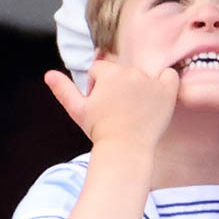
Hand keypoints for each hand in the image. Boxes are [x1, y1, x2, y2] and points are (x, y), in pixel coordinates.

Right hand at [44, 59, 178, 150]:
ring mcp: (151, 81)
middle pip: (122, 71)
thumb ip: (64, 90)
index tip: (100, 103)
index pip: (101, 69)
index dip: (97, 85)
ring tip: (134, 109)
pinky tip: (156, 97)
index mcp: (109, 73)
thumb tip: (49, 74)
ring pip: (143, 75)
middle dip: (118, 85)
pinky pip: (170, 75)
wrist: (125, 149)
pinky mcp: (168, 91)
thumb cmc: (100, 130)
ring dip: (138, 86)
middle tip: (117, 108)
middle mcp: (131, 72)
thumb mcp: (78, 110)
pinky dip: (165, 82)